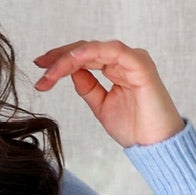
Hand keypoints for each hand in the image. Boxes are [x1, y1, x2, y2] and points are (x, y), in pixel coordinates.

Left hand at [32, 39, 184, 148]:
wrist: (155, 146)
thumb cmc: (134, 128)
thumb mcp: (101, 105)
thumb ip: (88, 87)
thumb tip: (71, 72)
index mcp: (117, 68)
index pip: (85, 57)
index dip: (61, 61)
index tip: (40, 69)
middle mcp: (125, 60)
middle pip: (86, 49)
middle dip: (60, 57)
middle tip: (40, 66)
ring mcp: (133, 60)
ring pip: (95, 48)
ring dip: (70, 57)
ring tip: (51, 70)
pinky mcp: (140, 65)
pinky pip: (114, 51)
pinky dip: (92, 52)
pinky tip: (74, 59)